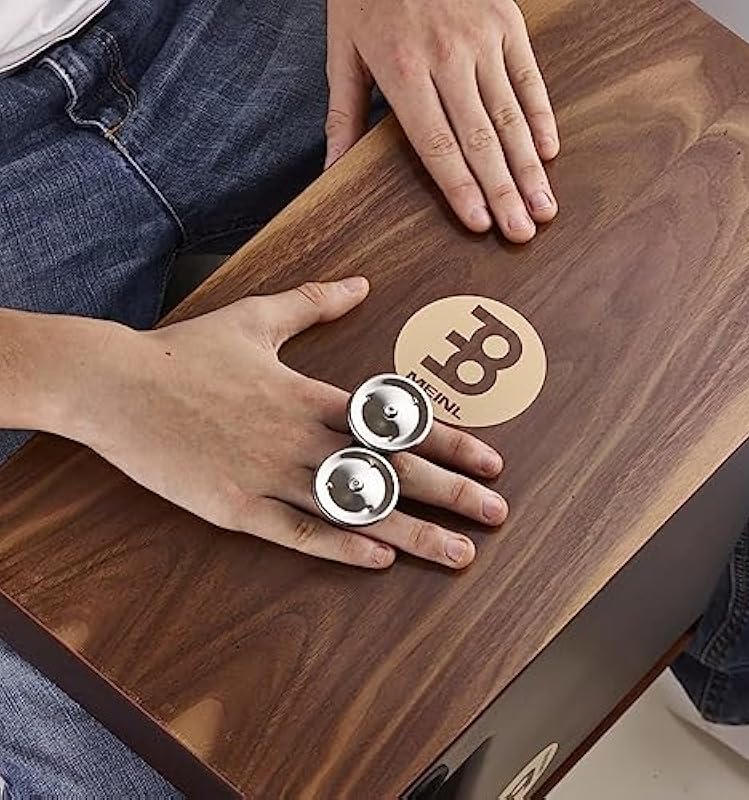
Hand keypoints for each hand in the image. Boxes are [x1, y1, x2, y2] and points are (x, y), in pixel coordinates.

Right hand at [72, 278, 507, 568]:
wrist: (115, 384)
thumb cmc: (187, 351)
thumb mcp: (257, 316)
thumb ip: (316, 302)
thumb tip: (361, 282)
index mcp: (310, 394)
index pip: (396, 422)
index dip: (449, 443)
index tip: (490, 461)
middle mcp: (300, 438)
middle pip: (390, 469)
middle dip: (450, 493)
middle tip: (498, 515)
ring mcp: (269, 476)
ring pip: (354, 508)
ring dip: (411, 533)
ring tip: (457, 553)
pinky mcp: (234, 508)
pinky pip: (296, 533)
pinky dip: (339, 546)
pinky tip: (378, 559)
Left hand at [324, 0, 558, 242]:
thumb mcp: (342, 49)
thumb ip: (343, 113)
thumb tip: (333, 169)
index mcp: (402, 70)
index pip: (436, 144)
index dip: (459, 187)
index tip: (479, 223)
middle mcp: (447, 58)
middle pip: (479, 139)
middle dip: (503, 192)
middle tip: (522, 232)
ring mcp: (482, 39)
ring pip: (510, 116)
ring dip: (529, 167)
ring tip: (543, 207)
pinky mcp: (507, 21)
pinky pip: (529, 78)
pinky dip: (541, 116)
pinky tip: (549, 153)